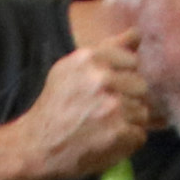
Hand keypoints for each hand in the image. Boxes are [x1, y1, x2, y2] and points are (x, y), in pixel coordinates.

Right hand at [17, 16, 152, 179]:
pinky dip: (126, 141)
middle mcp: (102, 78)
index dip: (122, 78)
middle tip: (104, 111)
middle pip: (140, 86)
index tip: (105, 90)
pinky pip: (140, 134)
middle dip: (127, 99)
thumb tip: (137, 34)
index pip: (132, 61)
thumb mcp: (72, 67)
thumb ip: (108, 48)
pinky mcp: (119, 132)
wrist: (37, 145)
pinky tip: (107, 140)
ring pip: (143, 112)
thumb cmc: (56, 105)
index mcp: (90, 58)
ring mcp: (113, 106)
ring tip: (104, 127)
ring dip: (128, 122)